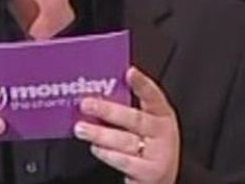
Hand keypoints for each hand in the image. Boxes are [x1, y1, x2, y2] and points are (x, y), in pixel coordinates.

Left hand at [74, 67, 179, 183]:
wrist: (158, 179)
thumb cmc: (145, 145)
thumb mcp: (142, 124)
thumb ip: (126, 107)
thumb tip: (96, 92)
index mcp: (161, 114)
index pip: (153, 95)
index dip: (142, 83)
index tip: (130, 72)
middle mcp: (163, 133)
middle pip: (135, 119)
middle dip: (107, 110)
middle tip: (86, 104)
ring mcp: (159, 154)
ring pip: (126, 140)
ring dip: (100, 133)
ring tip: (81, 128)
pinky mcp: (150, 173)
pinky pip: (125, 161)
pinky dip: (107, 154)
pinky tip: (95, 147)